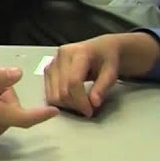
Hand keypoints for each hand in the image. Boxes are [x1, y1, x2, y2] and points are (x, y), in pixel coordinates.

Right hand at [43, 33, 159, 116]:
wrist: (100, 49)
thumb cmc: (107, 58)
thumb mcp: (111, 72)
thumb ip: (102, 87)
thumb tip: (94, 103)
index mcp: (78, 52)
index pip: (73, 82)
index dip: (80, 100)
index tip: (89, 111)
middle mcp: (61, 55)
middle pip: (62, 90)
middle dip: (75, 105)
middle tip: (87, 109)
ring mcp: (52, 62)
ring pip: (52, 93)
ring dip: (66, 105)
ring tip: (80, 104)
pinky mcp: (48, 69)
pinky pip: (48, 92)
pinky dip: (59, 100)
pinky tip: (72, 100)